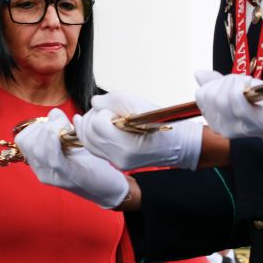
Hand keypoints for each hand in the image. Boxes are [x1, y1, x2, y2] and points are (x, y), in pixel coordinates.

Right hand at [14, 108, 128, 208]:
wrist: (108, 187)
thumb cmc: (91, 163)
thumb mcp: (72, 142)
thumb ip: (61, 127)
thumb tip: (54, 113)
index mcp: (39, 162)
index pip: (23, 139)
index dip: (36, 126)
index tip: (54, 122)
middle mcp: (41, 170)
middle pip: (27, 142)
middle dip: (43, 126)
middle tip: (62, 125)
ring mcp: (52, 176)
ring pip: (37, 149)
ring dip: (50, 131)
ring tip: (66, 129)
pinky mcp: (67, 178)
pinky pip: (53, 159)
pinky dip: (54, 142)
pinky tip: (61, 133)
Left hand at [73, 92, 203, 170]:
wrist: (176, 144)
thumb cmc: (160, 122)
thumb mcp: (139, 104)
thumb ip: (113, 100)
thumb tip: (94, 102)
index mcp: (127, 145)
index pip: (97, 124)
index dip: (103, 112)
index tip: (115, 110)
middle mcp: (119, 157)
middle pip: (88, 133)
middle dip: (92, 117)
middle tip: (105, 110)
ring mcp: (116, 162)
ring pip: (87, 142)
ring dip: (87, 125)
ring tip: (96, 114)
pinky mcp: (115, 163)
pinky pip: (93, 148)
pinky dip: (90, 135)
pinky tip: (86, 123)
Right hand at [195, 72, 262, 141]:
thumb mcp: (235, 90)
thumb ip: (216, 84)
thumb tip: (198, 74)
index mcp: (214, 120)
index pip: (201, 94)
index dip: (216, 82)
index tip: (233, 84)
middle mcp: (220, 128)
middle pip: (209, 94)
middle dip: (226, 81)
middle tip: (243, 83)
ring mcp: (234, 128)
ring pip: (221, 97)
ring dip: (236, 82)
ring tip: (249, 85)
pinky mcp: (249, 124)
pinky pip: (234, 99)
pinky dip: (242, 86)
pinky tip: (251, 88)